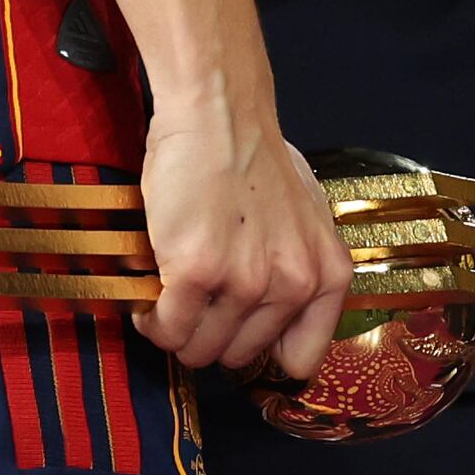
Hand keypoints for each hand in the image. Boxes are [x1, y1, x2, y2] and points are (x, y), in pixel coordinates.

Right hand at [133, 77, 349, 379]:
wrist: (218, 114)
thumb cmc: (254, 156)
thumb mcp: (306, 218)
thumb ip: (299, 269)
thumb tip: (270, 317)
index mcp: (327, 275)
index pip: (300, 360)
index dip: (260, 353)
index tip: (234, 336)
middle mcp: (294, 284)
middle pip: (239, 356)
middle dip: (208, 338)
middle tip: (190, 308)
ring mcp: (248, 281)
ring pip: (199, 348)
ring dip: (174, 331)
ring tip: (166, 300)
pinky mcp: (200, 271)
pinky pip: (167, 327)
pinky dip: (150, 321)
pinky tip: (148, 299)